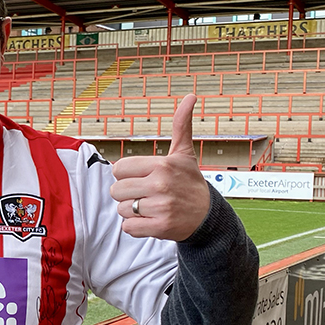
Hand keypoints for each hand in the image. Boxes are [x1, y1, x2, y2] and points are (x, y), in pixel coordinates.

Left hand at [110, 94, 209, 240]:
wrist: (207, 216)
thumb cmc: (190, 183)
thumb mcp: (184, 154)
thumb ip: (181, 125)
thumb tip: (190, 97)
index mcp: (162, 165)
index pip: (119, 169)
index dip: (126, 175)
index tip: (142, 178)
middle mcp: (161, 185)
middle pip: (116, 190)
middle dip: (127, 194)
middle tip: (146, 194)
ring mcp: (160, 207)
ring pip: (122, 209)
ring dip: (132, 211)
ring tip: (151, 207)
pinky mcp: (160, 227)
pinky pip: (128, 227)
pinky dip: (136, 227)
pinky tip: (151, 220)